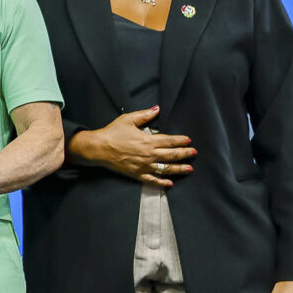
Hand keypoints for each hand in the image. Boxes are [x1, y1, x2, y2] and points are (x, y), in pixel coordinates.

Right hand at [78, 106, 195, 185]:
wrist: (98, 148)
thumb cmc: (112, 133)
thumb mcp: (128, 120)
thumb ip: (144, 115)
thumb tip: (157, 109)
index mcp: (148, 140)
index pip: (169, 141)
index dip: (180, 140)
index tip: (188, 140)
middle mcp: (149, 154)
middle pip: (172, 155)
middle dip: (185, 154)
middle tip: (194, 153)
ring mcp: (144, 166)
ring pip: (166, 169)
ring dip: (179, 169)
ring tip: (189, 169)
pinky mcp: (137, 174)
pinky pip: (152, 180)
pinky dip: (162, 183)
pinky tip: (170, 183)